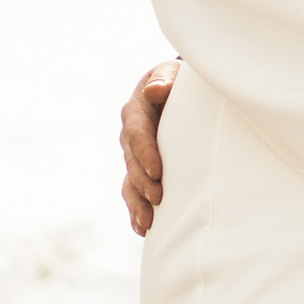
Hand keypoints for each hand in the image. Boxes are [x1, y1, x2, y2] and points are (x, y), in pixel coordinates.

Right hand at [120, 61, 176, 237]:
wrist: (169, 91)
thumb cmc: (174, 81)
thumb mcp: (169, 75)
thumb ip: (163, 80)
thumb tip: (155, 89)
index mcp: (135, 112)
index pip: (137, 134)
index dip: (145, 152)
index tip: (157, 171)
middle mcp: (130, 137)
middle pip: (131, 163)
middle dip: (143, 182)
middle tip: (158, 197)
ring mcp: (133, 156)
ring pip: (129, 182)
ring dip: (137, 203)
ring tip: (148, 223)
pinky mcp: (139, 171)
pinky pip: (133, 192)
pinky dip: (136, 211)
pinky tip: (144, 229)